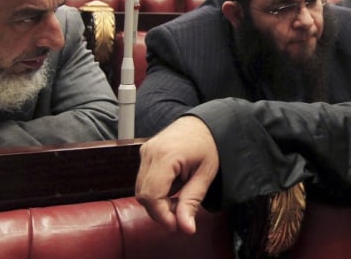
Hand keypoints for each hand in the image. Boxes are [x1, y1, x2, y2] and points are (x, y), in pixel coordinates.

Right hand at [135, 116, 219, 233]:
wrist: (205, 122)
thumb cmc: (209, 144)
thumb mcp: (205, 175)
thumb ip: (192, 202)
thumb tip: (185, 228)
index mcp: (165, 155)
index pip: (151, 196)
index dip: (162, 215)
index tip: (177, 225)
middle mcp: (150, 152)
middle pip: (143, 195)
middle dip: (160, 210)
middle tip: (181, 213)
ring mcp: (145, 150)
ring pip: (141, 189)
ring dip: (158, 201)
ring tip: (179, 198)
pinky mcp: (145, 152)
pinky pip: (144, 179)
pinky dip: (156, 189)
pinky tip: (174, 186)